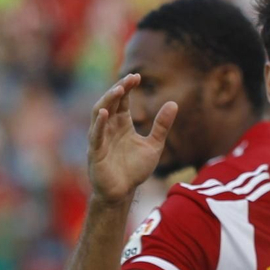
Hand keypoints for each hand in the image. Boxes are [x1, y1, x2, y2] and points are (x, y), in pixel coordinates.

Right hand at [87, 75, 176, 203]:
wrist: (123, 193)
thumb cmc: (135, 169)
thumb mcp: (154, 145)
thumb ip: (162, 125)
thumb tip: (174, 103)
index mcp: (121, 124)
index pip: (122, 101)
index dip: (128, 88)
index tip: (137, 77)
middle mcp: (109, 128)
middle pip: (111, 103)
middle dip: (119, 90)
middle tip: (130, 79)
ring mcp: (100, 139)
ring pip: (99, 115)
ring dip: (108, 101)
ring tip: (118, 90)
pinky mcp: (95, 153)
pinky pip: (95, 136)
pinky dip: (99, 124)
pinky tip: (105, 113)